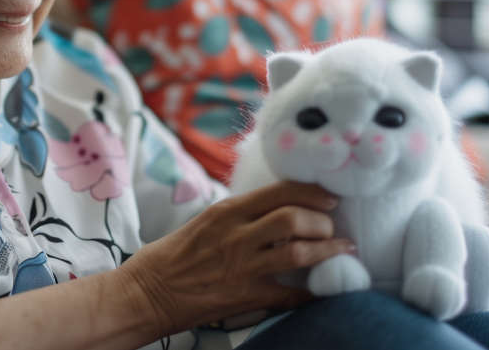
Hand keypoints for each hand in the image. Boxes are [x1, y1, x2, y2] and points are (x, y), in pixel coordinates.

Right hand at [117, 181, 355, 335]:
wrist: (146, 293)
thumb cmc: (169, 257)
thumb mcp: (203, 222)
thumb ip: (236, 216)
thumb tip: (269, 213)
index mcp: (227, 211)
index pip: (279, 191)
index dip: (311, 193)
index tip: (328, 197)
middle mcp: (237, 234)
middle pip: (295, 217)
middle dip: (323, 221)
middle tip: (333, 227)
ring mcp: (242, 266)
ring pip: (299, 252)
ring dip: (327, 251)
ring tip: (342, 251)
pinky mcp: (245, 297)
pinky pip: (290, 295)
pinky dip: (311, 294)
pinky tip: (321, 292)